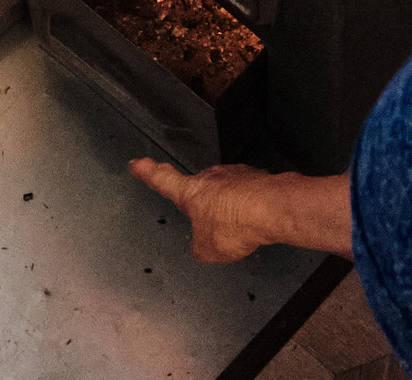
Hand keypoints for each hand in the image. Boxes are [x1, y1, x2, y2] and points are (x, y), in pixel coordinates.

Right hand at [128, 158, 352, 261]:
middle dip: (206, 205)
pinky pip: (249, 195)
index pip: (163, 180)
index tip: (139, 163)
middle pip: (202, 189)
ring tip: (241, 229)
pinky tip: (257, 223)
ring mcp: (236, 175)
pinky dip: (251, 207)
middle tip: (215, 225)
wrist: (272, 209)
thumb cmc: (237, 223)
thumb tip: (202, 248)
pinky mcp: (258, 179)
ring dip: (231, 207)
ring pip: (228, 192)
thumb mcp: (207, 249)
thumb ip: (200, 247)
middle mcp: (212, 178)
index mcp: (191, 192)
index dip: (149, 172)